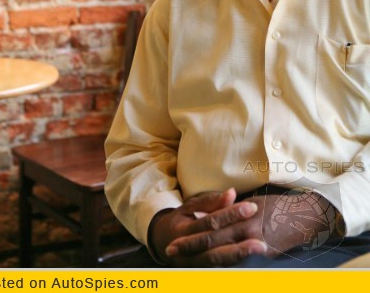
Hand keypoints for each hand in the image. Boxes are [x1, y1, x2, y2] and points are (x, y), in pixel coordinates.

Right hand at [149, 188, 266, 266]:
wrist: (163, 242)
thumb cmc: (182, 220)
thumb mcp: (190, 206)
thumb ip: (211, 202)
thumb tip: (232, 193)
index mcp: (183, 230)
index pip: (210, 222)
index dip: (230, 215)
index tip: (251, 208)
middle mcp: (185, 251)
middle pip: (214, 249)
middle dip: (239, 247)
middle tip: (262, 242)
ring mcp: (192, 266)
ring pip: (217, 265)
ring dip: (239, 261)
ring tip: (260, 255)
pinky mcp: (199, 274)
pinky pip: (219, 272)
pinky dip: (235, 268)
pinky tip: (252, 265)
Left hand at [162, 189, 342, 266]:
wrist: (304, 217)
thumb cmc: (276, 207)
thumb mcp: (252, 203)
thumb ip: (231, 211)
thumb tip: (210, 215)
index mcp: (241, 216)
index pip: (210, 227)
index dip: (191, 236)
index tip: (174, 241)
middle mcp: (246, 231)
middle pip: (213, 242)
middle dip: (191, 248)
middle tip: (171, 252)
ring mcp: (255, 246)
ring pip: (223, 256)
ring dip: (203, 261)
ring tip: (185, 266)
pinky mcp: (264, 258)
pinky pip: (239, 264)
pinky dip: (224, 268)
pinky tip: (210, 271)